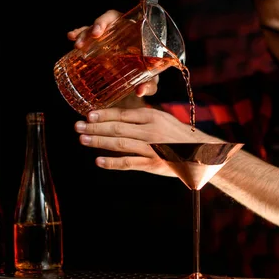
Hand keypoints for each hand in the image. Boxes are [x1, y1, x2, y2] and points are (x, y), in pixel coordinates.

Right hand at [67, 0, 157, 97]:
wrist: (132, 86)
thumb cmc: (146, 79)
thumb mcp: (150, 83)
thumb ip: (149, 86)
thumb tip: (140, 90)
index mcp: (143, 32)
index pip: (147, 8)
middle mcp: (126, 29)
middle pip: (114, 17)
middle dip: (102, 22)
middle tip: (96, 34)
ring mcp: (111, 35)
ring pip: (97, 26)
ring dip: (86, 31)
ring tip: (78, 43)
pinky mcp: (99, 44)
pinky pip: (87, 35)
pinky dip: (78, 33)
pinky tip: (70, 36)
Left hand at [74, 107, 217, 175]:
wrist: (200, 154)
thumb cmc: (177, 135)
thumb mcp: (162, 119)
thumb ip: (141, 118)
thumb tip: (115, 116)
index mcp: (152, 116)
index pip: (122, 114)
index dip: (103, 114)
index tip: (87, 114)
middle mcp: (150, 131)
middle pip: (117, 128)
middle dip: (95, 127)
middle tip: (77, 126)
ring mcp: (151, 148)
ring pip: (120, 144)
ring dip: (98, 141)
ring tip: (82, 139)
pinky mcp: (152, 164)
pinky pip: (128, 163)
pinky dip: (112, 162)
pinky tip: (98, 160)